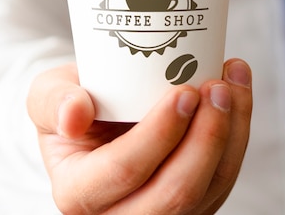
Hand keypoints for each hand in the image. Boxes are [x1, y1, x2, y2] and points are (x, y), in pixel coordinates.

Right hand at [27, 58, 252, 213]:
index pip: (125, 169)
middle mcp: (120, 214)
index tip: (184, 92)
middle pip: (175, 194)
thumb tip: (75, 115)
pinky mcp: (191, 202)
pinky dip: (236, 135)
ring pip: (208, 190)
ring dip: (230, 134)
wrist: (94, 117)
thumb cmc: (73, 103)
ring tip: (232, 84)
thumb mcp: (47, 95)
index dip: (160, 134)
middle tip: (217, 87)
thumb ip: (53, 101)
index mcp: (79, 192)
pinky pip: (222, 179)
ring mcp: (160, 213)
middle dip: (206, 139)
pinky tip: (236, 94)